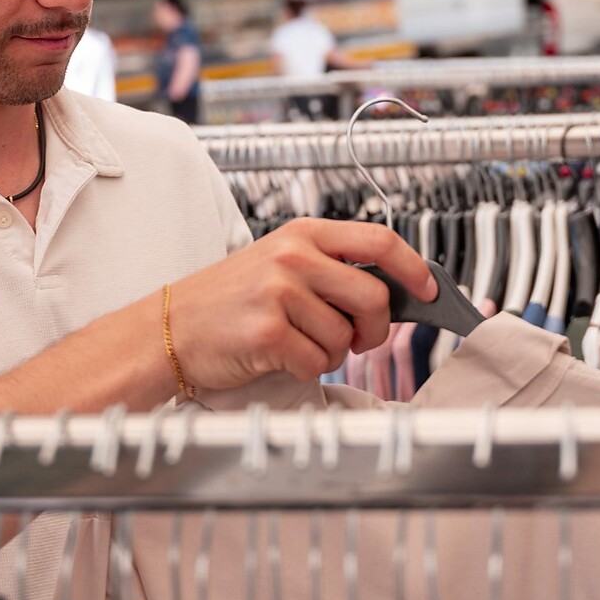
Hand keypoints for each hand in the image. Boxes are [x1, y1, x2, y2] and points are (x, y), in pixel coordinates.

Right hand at [166, 219, 435, 390]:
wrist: (170, 327)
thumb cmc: (228, 300)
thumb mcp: (279, 263)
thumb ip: (330, 268)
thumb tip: (394, 291)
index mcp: (303, 233)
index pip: (379, 240)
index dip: (413, 267)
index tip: (428, 288)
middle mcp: (293, 256)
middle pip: (374, 295)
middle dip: (375, 328)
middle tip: (358, 338)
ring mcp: (279, 291)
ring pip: (346, 335)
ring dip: (333, 351)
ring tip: (300, 342)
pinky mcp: (268, 330)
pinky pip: (317, 360)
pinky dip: (307, 367)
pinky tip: (281, 355)